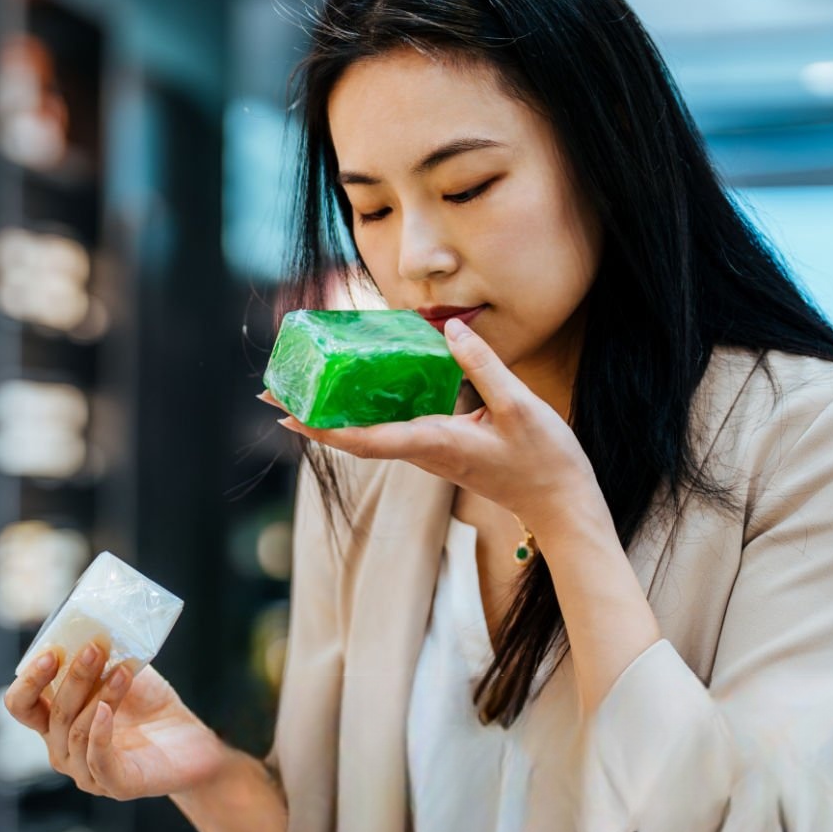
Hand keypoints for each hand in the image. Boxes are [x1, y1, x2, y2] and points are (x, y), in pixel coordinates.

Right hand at [3, 641, 225, 798]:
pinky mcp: (115, 785)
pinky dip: (99, 732)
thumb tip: (93, 627)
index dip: (30, 680)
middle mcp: (62, 749)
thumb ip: (101, 657)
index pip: (21, 705)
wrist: (193, 741)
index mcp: (55, 721)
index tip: (51, 652)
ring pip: (76, 732)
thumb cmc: (151, 707)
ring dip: (98, 695)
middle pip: (53, 714)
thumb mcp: (121, 673)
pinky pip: (97, 760)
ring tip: (123, 670)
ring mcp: (85, 771)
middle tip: (96, 648)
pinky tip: (106, 709)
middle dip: (73, 676)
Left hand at [269, 317, 601, 538]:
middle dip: (312, 416)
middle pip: (355, 435)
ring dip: (335, 413)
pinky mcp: (440, 448)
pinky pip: (392, 428)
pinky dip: (367, 410)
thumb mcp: (518, 405)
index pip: (365, 439)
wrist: (560, 503)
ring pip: (370, 433)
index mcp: (433, 443)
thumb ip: (482, 365)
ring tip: (303, 388)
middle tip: (272, 395)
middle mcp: (422, 451)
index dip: (323, 428)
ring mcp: (428, 452)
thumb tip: (448, 329)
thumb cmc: (544, 459)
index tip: (287, 416)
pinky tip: (360, 389)